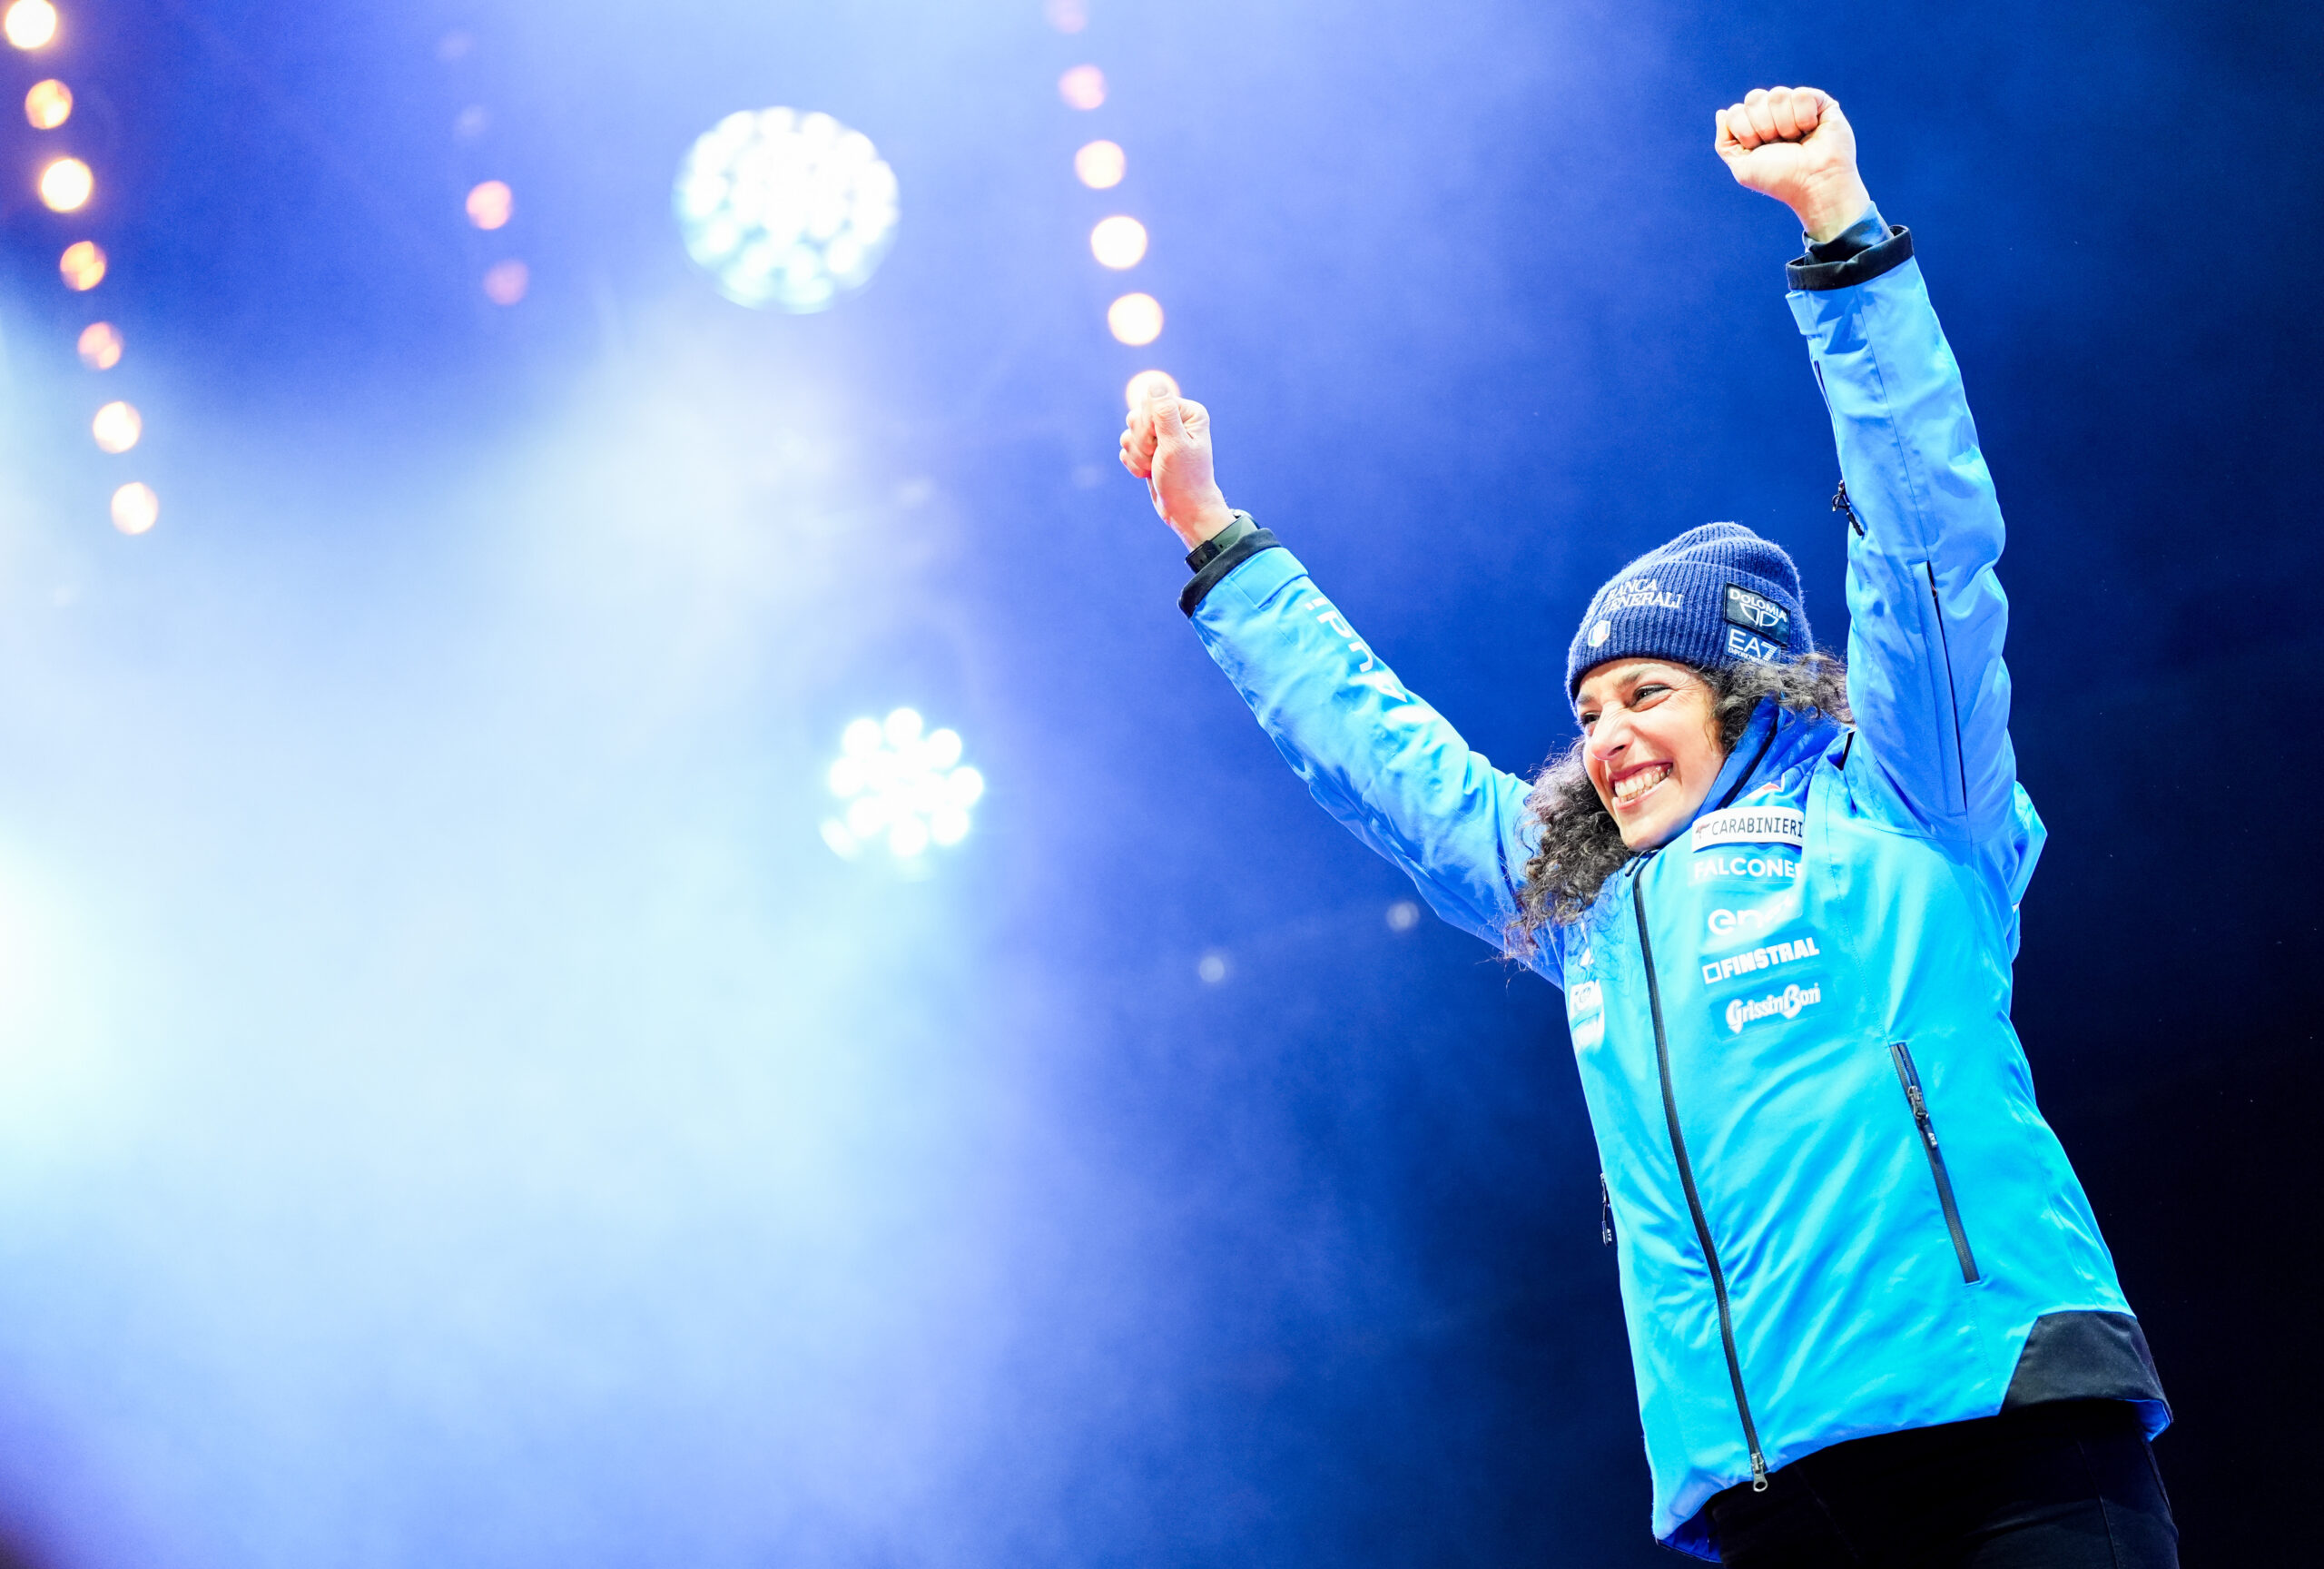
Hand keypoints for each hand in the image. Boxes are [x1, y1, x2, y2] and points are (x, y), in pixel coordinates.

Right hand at [1120, 391, 1234, 548]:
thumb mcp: (1175, 445)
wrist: (1185, 510)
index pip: (1149, 402)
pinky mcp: (1148, 450)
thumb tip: (1155, 384)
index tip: (1159, 444)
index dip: (1147, 425)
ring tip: (1154, 467)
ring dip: (1137, 455)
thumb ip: (1164, 413)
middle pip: (1136, 416)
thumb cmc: (1185, 479)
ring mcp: (1160, 436)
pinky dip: (1133, 464)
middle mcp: (1174, 420)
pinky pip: (1126, 448)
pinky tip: (1148, 473)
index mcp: (1187, 413)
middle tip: (1157, 457)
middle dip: (1141, 442)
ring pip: (1128, 433)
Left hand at [1715, 85, 1872, 243]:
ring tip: (1796, 141)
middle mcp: (1774, 114)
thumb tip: (1721, 111)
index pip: (1736, 111)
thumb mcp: (1742, 167)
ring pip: (1777, 95)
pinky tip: (1811, 130)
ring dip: (1784, 125)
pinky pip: (1801, 94)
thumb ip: (1725, 141)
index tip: (1759, 150)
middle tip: (1778, 145)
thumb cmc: (1779, 179)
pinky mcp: (1819, 102)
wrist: (1813, 183)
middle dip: (1763, 126)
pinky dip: (1804, 117)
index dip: (1745, 132)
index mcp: (1755, 127)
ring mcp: (1796, 106)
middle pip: (1753, 98)